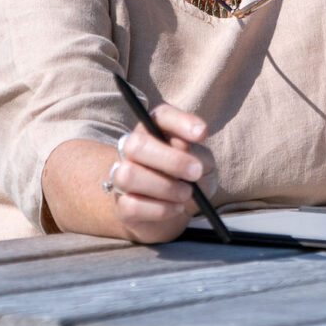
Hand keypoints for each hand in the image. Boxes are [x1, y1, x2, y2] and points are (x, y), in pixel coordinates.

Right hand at [105, 104, 216, 242]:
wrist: (180, 210)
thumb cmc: (191, 179)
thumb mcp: (205, 164)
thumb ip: (198, 154)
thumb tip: (183, 148)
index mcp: (155, 131)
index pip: (160, 116)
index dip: (180, 121)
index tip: (202, 134)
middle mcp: (133, 149)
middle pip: (135, 145)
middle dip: (171, 160)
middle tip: (195, 172)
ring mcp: (122, 177)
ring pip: (128, 176)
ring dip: (165, 187)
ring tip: (186, 193)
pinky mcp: (121, 206)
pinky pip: (131, 206)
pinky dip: (160, 210)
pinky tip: (176, 208)